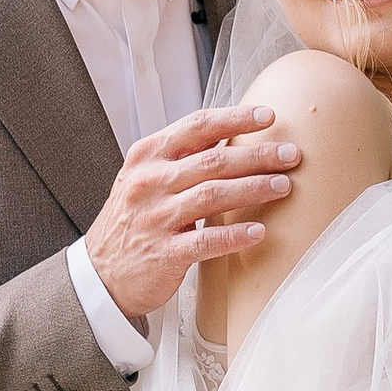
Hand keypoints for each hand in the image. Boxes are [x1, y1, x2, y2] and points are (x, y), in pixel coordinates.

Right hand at [83, 103, 300, 322]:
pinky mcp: (163, 253)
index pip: (196, 127)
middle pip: (213, 160)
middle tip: (291, 154)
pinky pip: (206, 240)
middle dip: (258, 155)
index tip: (269, 115)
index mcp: (147, 156)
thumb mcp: (146, 178)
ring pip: (212, 195)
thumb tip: (233, 132)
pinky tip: (259, 231)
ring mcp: (155, 218)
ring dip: (253, 188)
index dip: (235, 119)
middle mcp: (149, 182)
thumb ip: (182, 156)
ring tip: (284, 186)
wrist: (100, 274)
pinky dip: (235, 235)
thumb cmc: (133, 221)